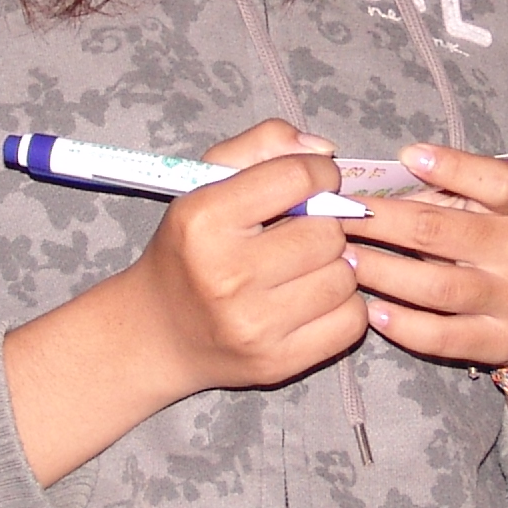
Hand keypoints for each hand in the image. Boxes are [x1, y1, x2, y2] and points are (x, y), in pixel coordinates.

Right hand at [118, 120, 369, 392]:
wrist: (156, 332)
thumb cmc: (190, 249)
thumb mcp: (207, 182)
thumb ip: (262, 145)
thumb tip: (324, 151)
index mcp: (204, 220)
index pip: (297, 178)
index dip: (320, 175)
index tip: (314, 184)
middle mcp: (226, 275)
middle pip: (327, 233)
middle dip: (324, 227)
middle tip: (299, 236)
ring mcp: (252, 325)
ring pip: (344, 278)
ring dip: (334, 269)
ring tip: (303, 270)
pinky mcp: (276, 362)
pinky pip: (350, 322)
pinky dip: (342, 308)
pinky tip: (311, 301)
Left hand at [345, 143, 507, 371]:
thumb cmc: (495, 249)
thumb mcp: (486, 214)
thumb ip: (443, 196)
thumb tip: (370, 188)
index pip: (498, 183)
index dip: (454, 166)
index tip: (406, 155)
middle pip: (441, 231)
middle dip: (380, 221)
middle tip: (337, 216)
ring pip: (436, 286)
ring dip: (380, 272)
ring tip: (343, 261)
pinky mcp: (498, 341)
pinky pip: (441, 335)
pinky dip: (401, 324)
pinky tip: (370, 310)